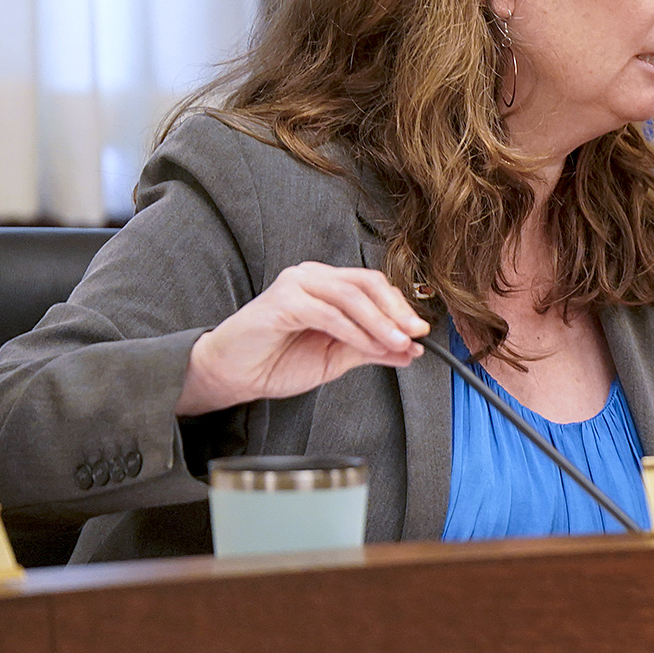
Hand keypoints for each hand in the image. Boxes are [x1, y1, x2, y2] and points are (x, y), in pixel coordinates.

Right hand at [177, 263, 429, 415]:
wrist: (232, 375)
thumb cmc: (276, 362)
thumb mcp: (336, 357)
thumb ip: (372, 349)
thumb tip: (411, 350)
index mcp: (327, 285)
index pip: (373, 286)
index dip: (400, 307)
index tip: (421, 332)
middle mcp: (313, 277)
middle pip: (367, 283)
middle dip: (396, 310)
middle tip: (415, 334)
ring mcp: (297, 285)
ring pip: (351, 296)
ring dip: (379, 322)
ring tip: (397, 342)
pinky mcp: (282, 300)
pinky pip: (328, 313)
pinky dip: (354, 330)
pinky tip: (368, 346)